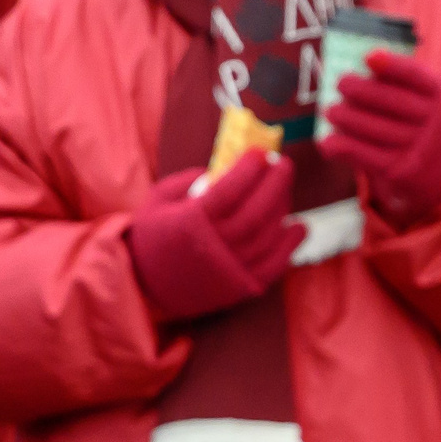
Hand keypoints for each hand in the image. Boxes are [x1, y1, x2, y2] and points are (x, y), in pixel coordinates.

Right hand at [124, 152, 298, 321]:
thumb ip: (188, 180)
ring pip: (267, 236)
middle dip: (275, 183)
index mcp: (190, 222)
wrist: (142, 284)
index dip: (248, 169)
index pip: (228, 190)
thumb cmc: (152, 235)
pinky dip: (290, 247)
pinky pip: (273, 267)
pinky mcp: (239, 289)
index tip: (259, 152)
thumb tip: (224, 167)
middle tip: (283, 164)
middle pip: (255, 212)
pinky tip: (298, 227)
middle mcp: (212, 247)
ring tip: (285, 190)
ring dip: (283, 209)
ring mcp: (229, 270)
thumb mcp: (158, 198)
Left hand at [316, 51, 440, 228]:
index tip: (369, 56)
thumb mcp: (418, 94)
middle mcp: (433, 120)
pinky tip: (326, 141)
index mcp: (437, 92)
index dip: (393, 66)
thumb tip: (352, 70)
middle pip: (392, 102)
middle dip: (360, 91)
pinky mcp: (400, 171)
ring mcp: (418, 148)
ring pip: (375, 129)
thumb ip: (392, 78)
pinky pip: (367, 157)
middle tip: (340, 83)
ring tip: (329, 110)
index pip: (416, 76)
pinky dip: (343, 147)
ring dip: (347, 118)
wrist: (435, 164)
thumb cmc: (414, 116)